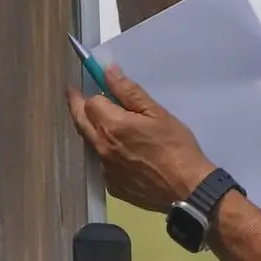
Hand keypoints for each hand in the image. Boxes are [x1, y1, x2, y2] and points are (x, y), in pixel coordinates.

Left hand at [66, 64, 214, 213]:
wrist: (186, 189)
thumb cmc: (176, 146)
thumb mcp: (158, 114)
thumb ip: (130, 92)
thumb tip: (107, 71)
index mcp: (111, 125)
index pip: (90, 102)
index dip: (96, 93)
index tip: (96, 87)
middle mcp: (101, 147)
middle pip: (80, 121)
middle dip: (76, 106)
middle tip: (74, 95)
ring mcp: (104, 169)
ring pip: (91, 143)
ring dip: (93, 130)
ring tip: (105, 124)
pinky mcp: (112, 185)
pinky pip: (104, 163)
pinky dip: (108, 153)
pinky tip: (125, 154)